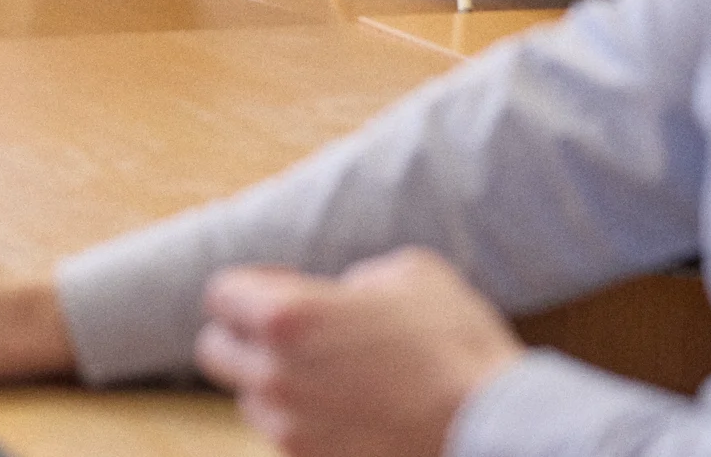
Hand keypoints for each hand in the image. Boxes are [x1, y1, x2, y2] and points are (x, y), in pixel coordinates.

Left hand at [194, 248, 523, 456]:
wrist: (496, 428)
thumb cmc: (456, 345)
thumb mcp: (408, 274)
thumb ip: (353, 280)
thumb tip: (343, 296)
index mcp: (285, 318)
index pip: (220, 295)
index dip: (251, 286)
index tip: (284, 287)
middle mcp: (274, 377)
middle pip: (215, 351)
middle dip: (244, 336)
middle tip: (292, 331)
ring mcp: (292, 430)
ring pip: (251, 400)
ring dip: (275, 383)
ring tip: (331, 375)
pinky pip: (288, 436)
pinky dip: (306, 421)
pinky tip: (351, 409)